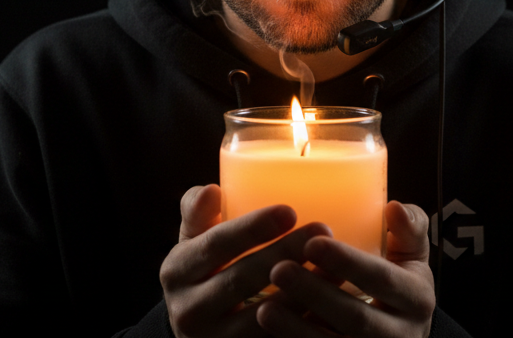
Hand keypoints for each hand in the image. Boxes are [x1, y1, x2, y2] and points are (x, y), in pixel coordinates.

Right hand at [161, 184, 332, 337]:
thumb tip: (211, 189)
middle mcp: (188, 309)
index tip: (289, 211)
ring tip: (336, 266)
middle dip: (285, 253)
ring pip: (264, 316)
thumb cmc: (203, 271)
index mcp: (177, 271)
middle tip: (323, 230)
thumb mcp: (193, 242)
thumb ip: (197, 213)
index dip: (252, 228)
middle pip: (242, 278)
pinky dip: (305, 323)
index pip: (216, 244)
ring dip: (302, 291)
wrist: (197, 329)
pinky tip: (331, 305)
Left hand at [256, 201, 435, 336]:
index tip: (312, 243)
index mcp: (416, 298)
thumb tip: (394, 207)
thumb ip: (409, 229)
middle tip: (279, 269)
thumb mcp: (413, 256)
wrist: (404, 335)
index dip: (348, 263)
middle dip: (316, 295)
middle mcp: (401, 334)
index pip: (382, 280)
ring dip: (297, 329)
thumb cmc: (400, 284)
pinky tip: (267, 334)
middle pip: (355, 318)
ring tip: (264, 308)